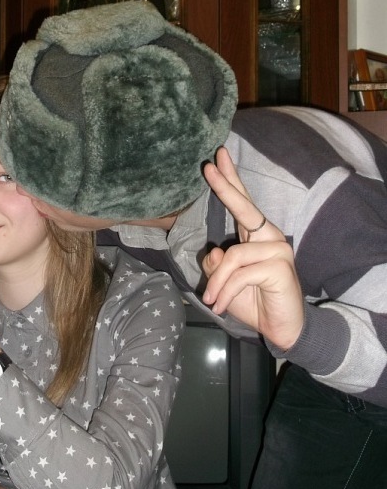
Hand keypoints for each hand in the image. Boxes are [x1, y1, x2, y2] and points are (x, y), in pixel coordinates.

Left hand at [201, 147, 303, 349]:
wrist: (281, 330)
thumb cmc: (253, 303)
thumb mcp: (224, 283)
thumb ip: (216, 265)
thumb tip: (213, 252)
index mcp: (255, 237)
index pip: (242, 203)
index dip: (230, 181)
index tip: (216, 159)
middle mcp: (269, 237)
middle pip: (245, 207)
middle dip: (225, 186)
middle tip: (208, 166)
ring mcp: (278, 250)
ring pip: (233, 256)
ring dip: (217, 282)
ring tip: (211, 300)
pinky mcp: (279, 267)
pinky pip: (240, 274)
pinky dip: (225, 291)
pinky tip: (220, 305)